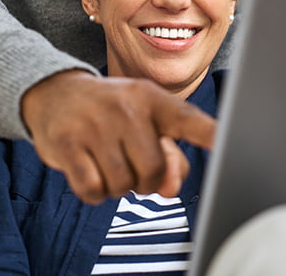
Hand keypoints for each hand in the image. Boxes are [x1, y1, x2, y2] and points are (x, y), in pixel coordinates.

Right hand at [21, 70, 215, 203]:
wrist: (55, 93)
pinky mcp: (68, 144)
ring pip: (124, 186)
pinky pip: (93, 191)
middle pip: (154, 171)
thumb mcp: (143, 120)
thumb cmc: (110, 112)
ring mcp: (95, 125)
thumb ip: (168, 156)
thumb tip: (169, 188)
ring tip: (108, 161)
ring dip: (118, 186)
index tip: (229, 145)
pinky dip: (95, 191)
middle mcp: (127, 108)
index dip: (212, 135)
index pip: (188, 120)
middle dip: (145, 180)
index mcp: (152, 99)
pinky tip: (90, 169)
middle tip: (131, 163)